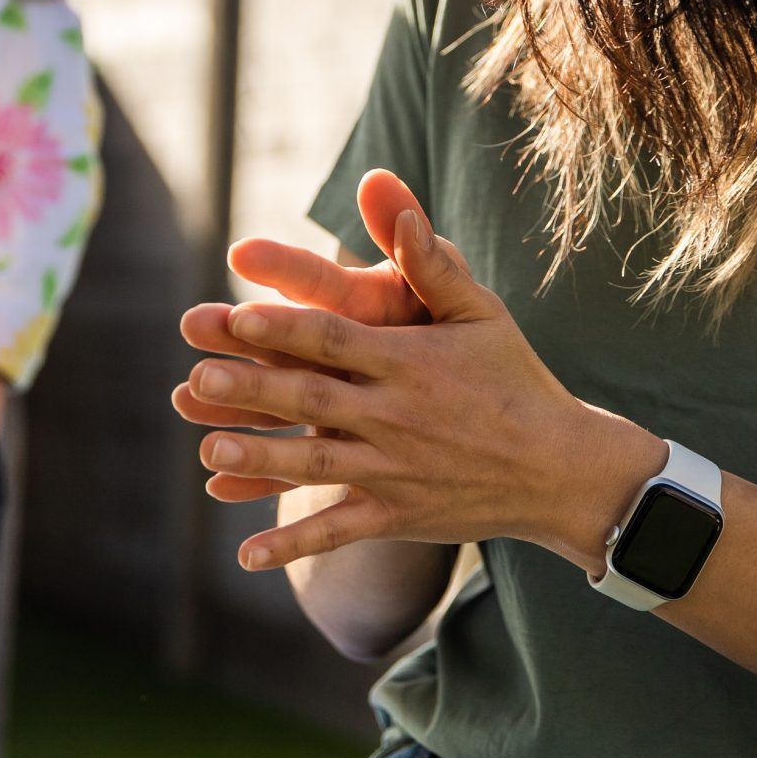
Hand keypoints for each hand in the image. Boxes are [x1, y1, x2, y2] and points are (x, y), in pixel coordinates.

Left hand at [181, 174, 661, 573]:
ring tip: (208, 448)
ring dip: (259, 461)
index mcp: (409, 361)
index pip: (336, 338)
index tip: (236, 316)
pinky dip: (292, 545)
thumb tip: (392, 201)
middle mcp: (397, 416)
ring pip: (316, 464)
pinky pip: (337, 530)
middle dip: (254, 390)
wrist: (559, 469)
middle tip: (197, 380)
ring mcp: (394, 470)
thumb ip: (429, 262)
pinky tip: (245, 556)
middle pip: (313, 399)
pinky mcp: (396, 515)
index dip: (285, 328)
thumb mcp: (480, 312)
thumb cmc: (513, 377)